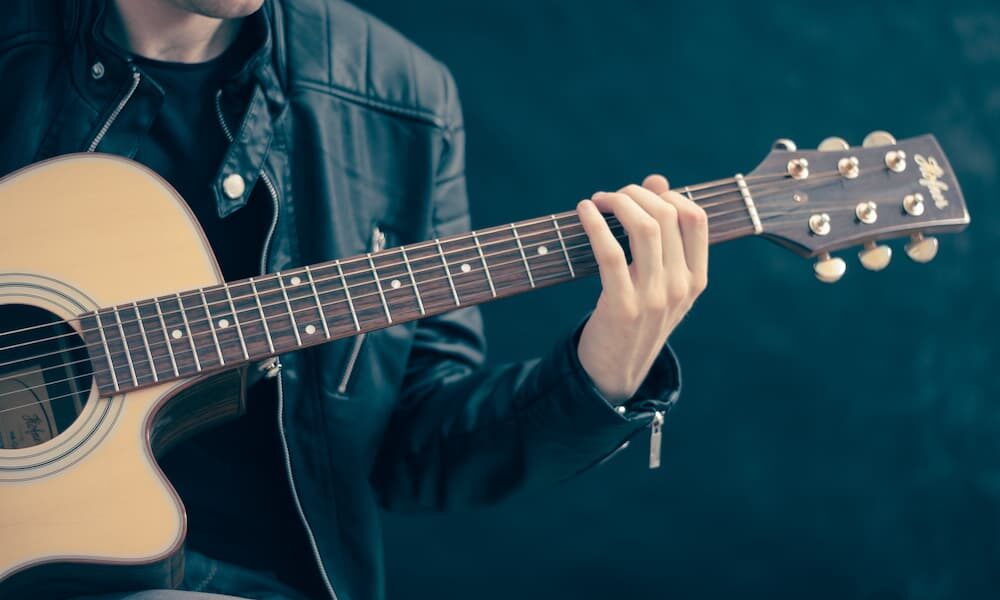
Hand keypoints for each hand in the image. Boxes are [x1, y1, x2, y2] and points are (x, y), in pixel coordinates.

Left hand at [576, 174, 707, 402]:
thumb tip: (657, 180)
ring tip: (598, 200)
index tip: (642, 194)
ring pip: (644, 228)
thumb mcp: (659, 280)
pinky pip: (610, 252)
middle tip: (611, 196)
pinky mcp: (622, 306)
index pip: (696, 219)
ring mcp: (654, 298)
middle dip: (635, 194)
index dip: (668, 195)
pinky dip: (594, 224)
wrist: (615, 372)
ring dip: (618, 202)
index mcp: (696, 280)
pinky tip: (584, 212)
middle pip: (666, 216)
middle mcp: (681, 287)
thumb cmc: (635, 318)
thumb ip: (663, 234)